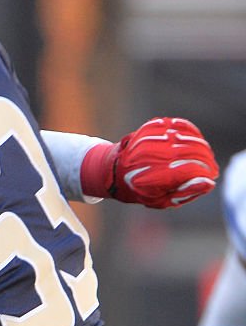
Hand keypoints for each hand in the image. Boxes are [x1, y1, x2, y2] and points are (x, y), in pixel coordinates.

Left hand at [81, 117, 217, 207]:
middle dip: (206, 160)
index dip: (205, 172)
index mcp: (152, 177)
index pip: (190, 170)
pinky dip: (191, 132)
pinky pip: (178, 125)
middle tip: (211, 167)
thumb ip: (184, 193)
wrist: (113, 171)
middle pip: (191, 152)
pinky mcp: (150, 128)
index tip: (211, 176)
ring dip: (201, 146)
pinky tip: (195, 140)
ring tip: (205, 157)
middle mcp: (151, 156)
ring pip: (187, 138)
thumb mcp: (160, 200)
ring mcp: (150, 139)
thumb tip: (208, 183)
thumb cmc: (140, 190)